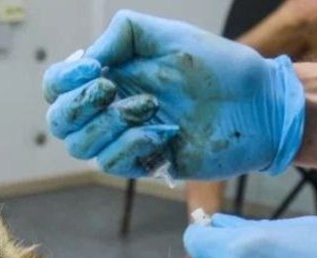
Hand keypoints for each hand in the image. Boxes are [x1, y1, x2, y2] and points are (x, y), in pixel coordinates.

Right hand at [43, 10, 305, 179]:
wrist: (258, 105)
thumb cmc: (219, 67)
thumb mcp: (168, 36)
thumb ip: (123, 36)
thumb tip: (88, 59)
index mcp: (111, 75)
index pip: (57, 86)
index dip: (64, 81)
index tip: (95, 69)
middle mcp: (111, 108)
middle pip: (59, 121)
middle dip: (79, 106)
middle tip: (112, 90)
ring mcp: (125, 138)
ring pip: (81, 146)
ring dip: (110, 125)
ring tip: (151, 108)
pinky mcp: (143, 163)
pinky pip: (113, 163)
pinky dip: (133, 145)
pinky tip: (164, 133)